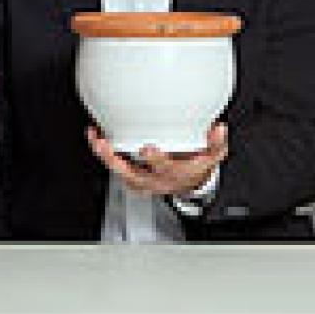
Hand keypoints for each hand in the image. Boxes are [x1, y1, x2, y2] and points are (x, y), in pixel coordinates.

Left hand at [86, 123, 228, 197]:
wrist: (190, 184)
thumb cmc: (198, 166)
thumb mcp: (213, 157)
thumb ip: (216, 144)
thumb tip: (218, 128)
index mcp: (173, 174)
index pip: (164, 169)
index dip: (154, 160)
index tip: (146, 149)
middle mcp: (155, 180)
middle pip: (131, 174)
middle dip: (116, 160)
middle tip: (104, 144)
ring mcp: (142, 181)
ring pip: (120, 173)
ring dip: (106, 157)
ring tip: (96, 139)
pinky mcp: (133, 178)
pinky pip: (116, 169)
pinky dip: (106, 156)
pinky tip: (98, 140)